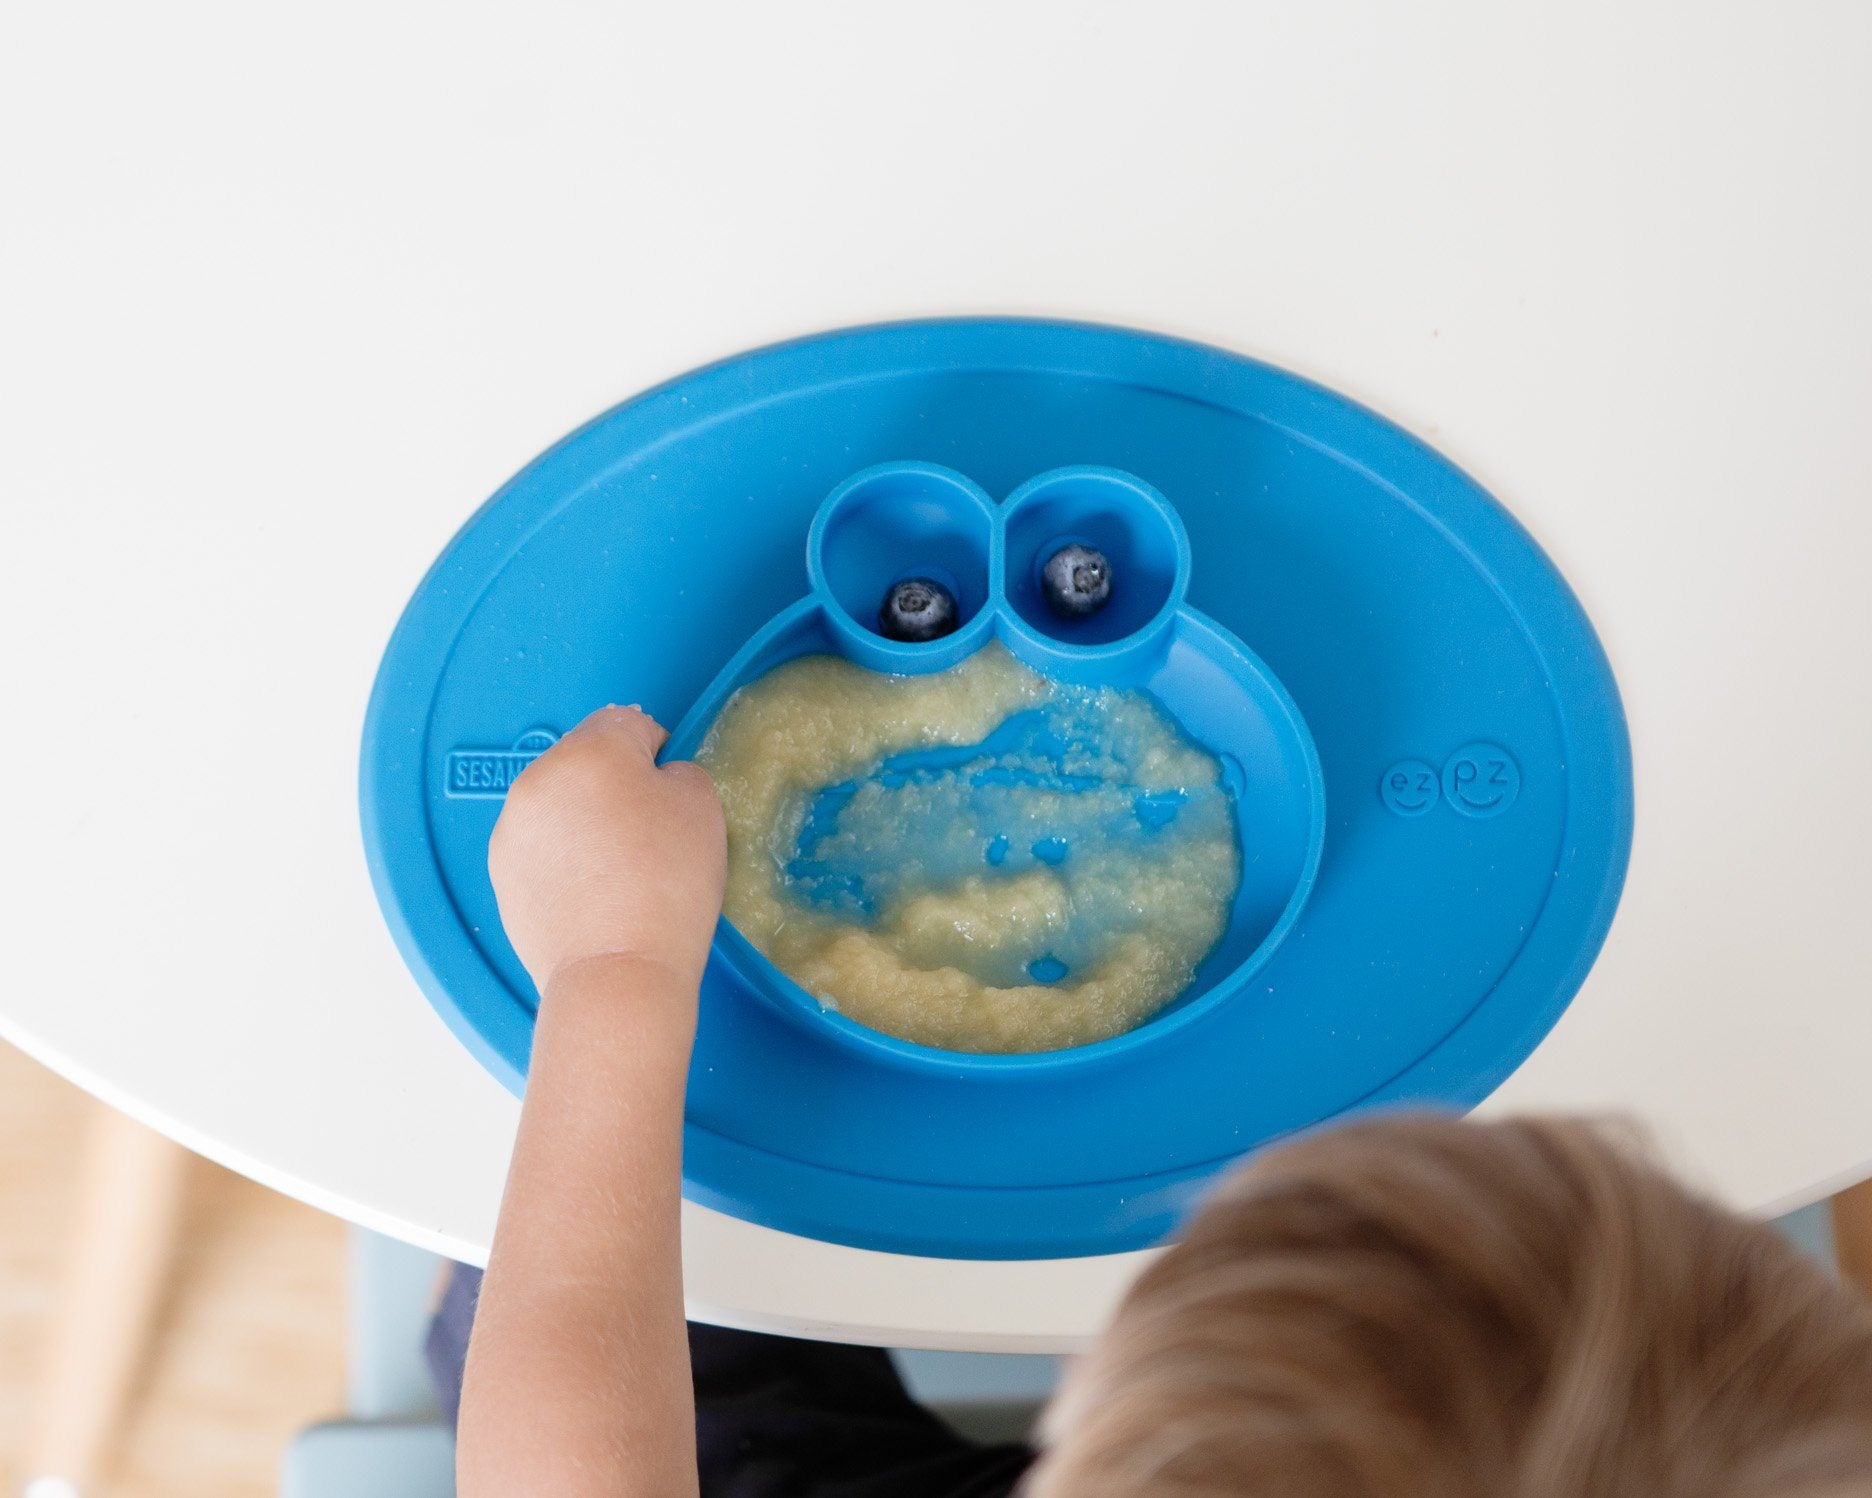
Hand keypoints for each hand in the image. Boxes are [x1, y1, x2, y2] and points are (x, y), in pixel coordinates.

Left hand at [488, 705, 725, 999]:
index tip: (670, 788)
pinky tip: (592, 890)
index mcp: (589, 752)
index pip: (628, 721)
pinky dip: (563, 855)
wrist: (617, 971)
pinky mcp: (500, 873)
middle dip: (615, 783)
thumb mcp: (702, 806)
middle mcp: (538, 780)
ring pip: (559, 803)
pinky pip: (540, 844)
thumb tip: (656, 780)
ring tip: (619, 867)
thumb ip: (679, 772)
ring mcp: (512, 828)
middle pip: (585, 760)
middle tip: (649, 832)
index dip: (656, 751)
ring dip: (585, 817)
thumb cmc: (667, 885)